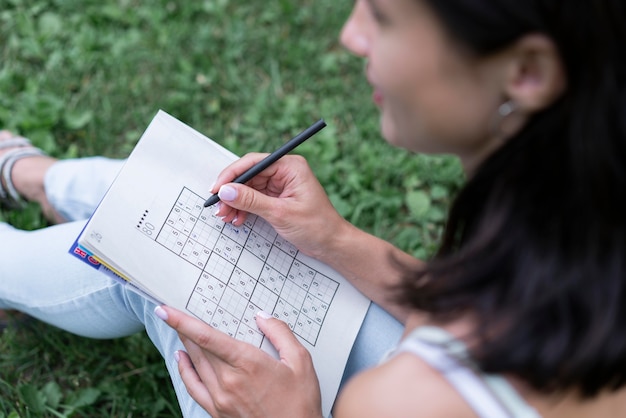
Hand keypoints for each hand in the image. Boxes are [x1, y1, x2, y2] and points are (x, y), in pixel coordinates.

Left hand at [157, 306, 322, 417]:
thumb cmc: (300, 402)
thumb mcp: (300, 361)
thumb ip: (280, 333)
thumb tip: (262, 317)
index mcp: (248, 363)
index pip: (207, 337)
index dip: (183, 322)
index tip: (165, 310)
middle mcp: (229, 381)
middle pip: (198, 348)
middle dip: (185, 328)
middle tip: (176, 312)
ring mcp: (221, 398)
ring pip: (195, 364)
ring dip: (186, 344)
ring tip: (181, 329)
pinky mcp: (218, 411)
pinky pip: (194, 387)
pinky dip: (184, 371)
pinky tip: (182, 359)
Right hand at [211, 153, 347, 259]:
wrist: (331, 244)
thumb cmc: (316, 226)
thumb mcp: (280, 213)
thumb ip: (251, 201)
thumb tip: (226, 191)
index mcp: (290, 167)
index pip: (254, 163)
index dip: (232, 175)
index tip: (217, 188)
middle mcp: (285, 172)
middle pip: (249, 176)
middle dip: (232, 192)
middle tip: (218, 208)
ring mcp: (281, 185)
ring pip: (249, 188)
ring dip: (236, 202)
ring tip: (226, 217)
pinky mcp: (278, 198)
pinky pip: (255, 198)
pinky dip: (244, 208)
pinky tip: (237, 219)